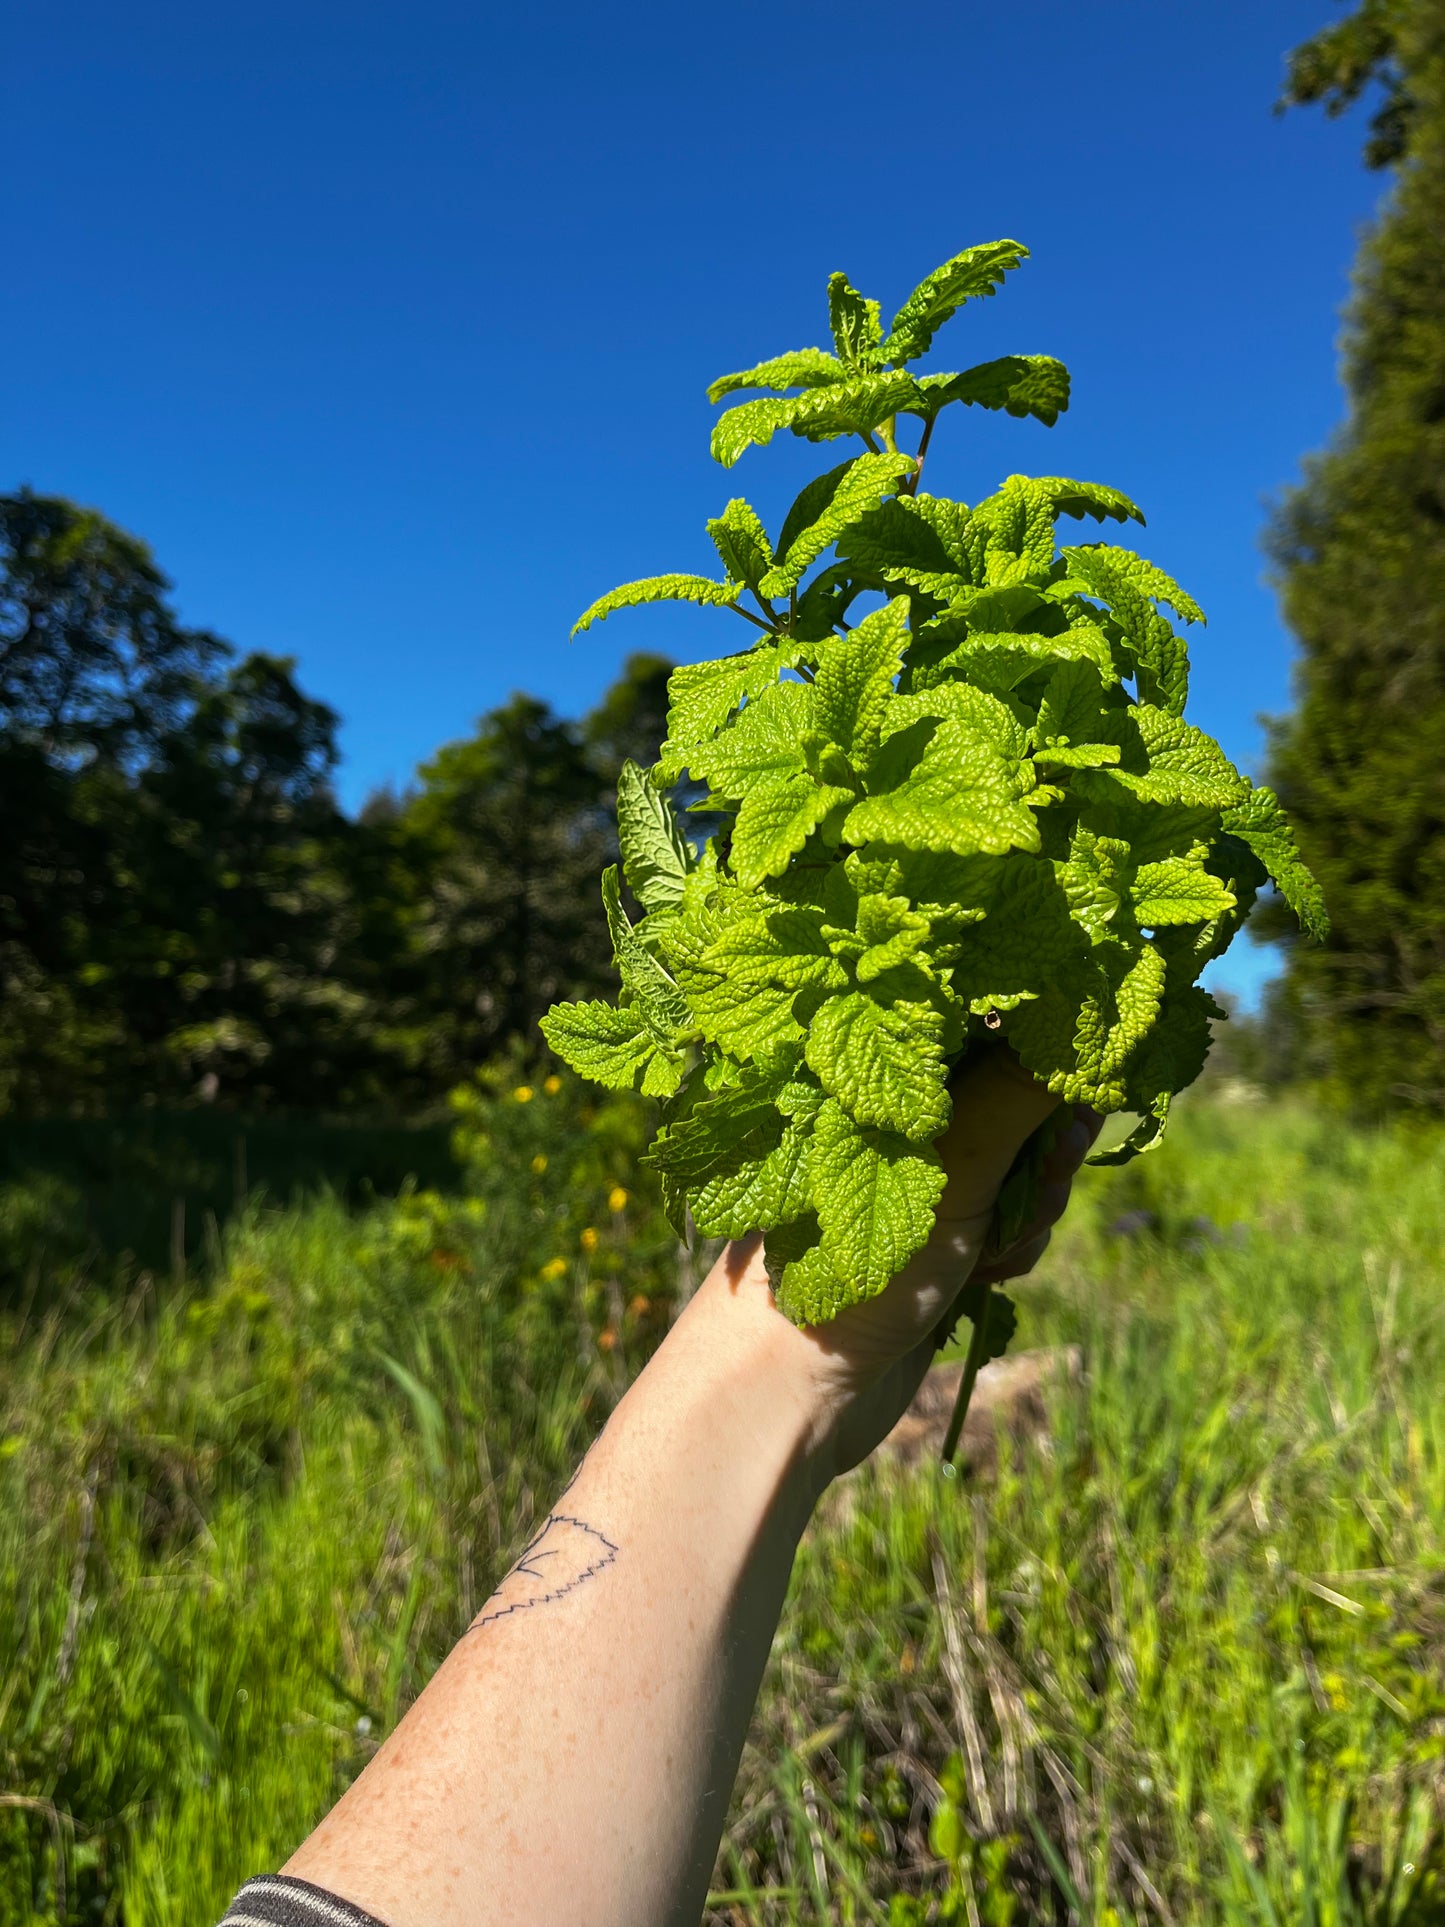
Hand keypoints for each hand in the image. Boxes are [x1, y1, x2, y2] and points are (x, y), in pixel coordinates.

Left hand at [780, 1047, 1101, 1475]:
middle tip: (1042, 1179)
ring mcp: (915, 1179)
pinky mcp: (932, 1236)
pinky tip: (985, 1279)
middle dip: (1044, 1148)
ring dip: (1028, 1208)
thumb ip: (1017, 1091)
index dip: (1041, 1054)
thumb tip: (1085, 1025)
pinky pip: (1006, 1221)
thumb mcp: (949, 1163)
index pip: (982, 1028)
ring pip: (1020, 1167)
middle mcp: (894, 1114)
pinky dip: (1011, 1248)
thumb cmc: (851, 1259)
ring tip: (993, 1248)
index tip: (1082, 1084)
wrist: (791, 1389)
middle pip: (1017, 1099)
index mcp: (875, 1070)